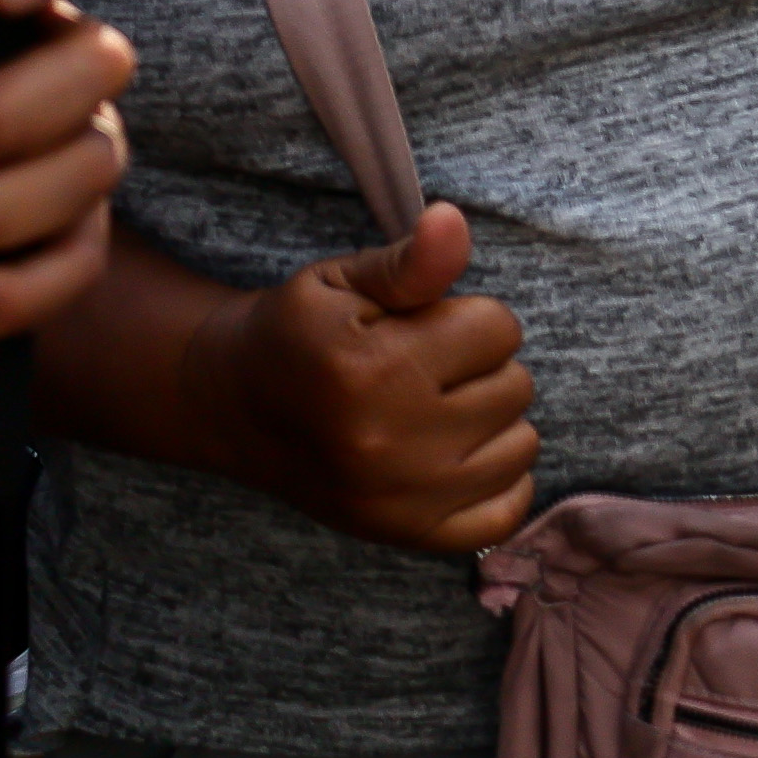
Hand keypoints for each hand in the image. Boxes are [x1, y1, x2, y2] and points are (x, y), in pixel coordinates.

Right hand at [204, 200, 538, 551]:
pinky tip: (455, 456)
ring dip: (490, 422)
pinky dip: (497, 481)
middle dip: (477, 368)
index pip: (499, 327)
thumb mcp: (343, 281)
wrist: (235, 406)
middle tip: (418, 371)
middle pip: (516, 385)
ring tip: (430, 411)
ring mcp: (400, 501)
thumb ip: (411, 260)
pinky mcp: (407, 536)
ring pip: (523, 444)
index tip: (418, 328)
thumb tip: (453, 221)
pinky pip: (507, 510)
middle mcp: (389, 446)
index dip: (463, 317)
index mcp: (373, 373)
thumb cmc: (300, 333)